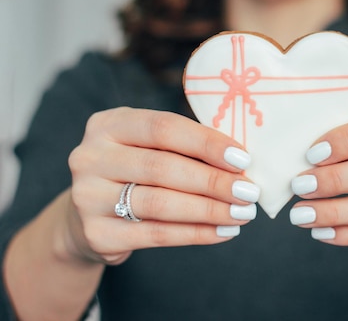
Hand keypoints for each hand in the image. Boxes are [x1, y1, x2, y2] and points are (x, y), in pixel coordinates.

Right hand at [66, 107, 259, 264]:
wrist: (87, 218)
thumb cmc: (134, 173)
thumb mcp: (148, 147)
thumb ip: (185, 147)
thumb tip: (241, 162)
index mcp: (109, 124)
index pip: (163, 127)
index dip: (206, 142)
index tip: (243, 159)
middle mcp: (91, 157)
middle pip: (162, 166)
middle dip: (213, 181)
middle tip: (249, 191)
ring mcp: (87, 196)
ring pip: (160, 203)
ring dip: (209, 210)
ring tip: (242, 214)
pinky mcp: (97, 233)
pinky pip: (156, 234)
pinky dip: (196, 234)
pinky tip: (223, 232)